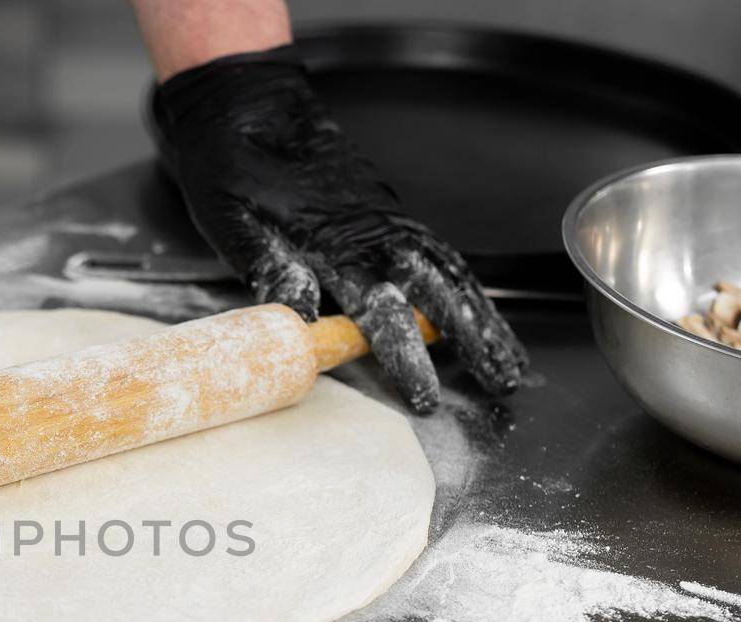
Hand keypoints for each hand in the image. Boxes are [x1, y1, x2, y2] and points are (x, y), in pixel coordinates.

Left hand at [152, 44, 526, 411]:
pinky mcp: (387, 212)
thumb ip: (269, 265)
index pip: (379, 311)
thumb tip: (299, 317)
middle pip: (435, 293)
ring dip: (482, 317)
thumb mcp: (233, 220)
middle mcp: (371, 233)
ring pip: (447, 273)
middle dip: (473, 340)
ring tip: (510, 359)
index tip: (426, 396)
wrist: (246, 106)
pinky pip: (437, 252)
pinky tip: (482, 310)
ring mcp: (385, 221)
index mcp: (331, 245)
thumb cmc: (230, 167)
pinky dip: (466, 284)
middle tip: (504, 381)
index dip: (405, 357)